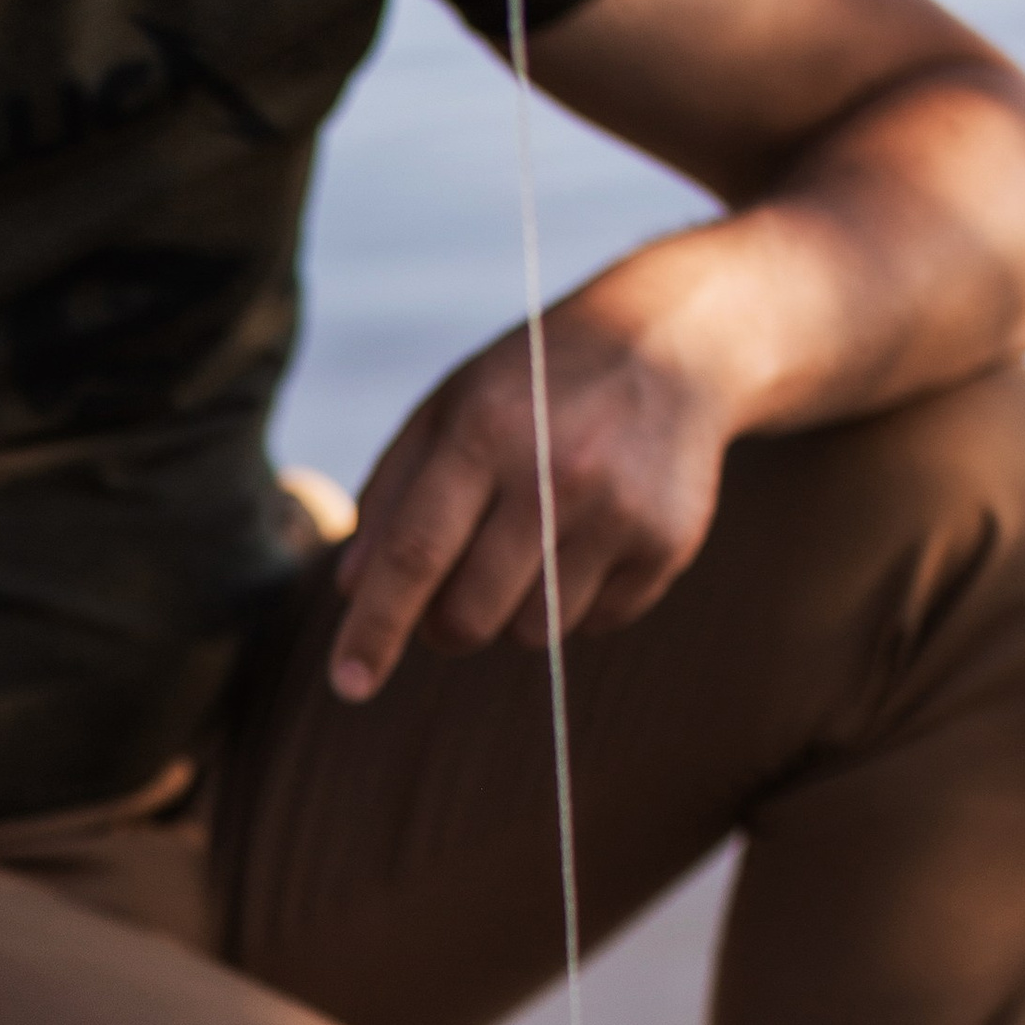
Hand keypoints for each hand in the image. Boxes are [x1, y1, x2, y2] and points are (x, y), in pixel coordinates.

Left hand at [325, 271, 735, 702]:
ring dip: (515, 612)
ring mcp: (618, 510)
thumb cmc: (535, 386)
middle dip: (445, 628)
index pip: (414, 552)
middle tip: (452, 597)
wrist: (675, 341)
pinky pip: (596, 624)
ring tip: (534, 544)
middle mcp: (555, 472)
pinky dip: (580, 601)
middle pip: (469, 615)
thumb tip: (353, 591)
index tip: (349, 684)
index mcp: (485, 430)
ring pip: (533, 632)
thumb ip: (392, 491)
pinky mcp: (666, 542)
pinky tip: (592, 537)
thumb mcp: (451, 406)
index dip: (376, 628)